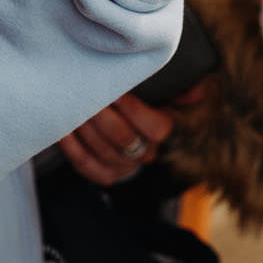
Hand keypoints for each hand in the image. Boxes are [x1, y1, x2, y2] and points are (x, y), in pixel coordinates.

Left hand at [58, 92, 173, 185]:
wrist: (128, 124)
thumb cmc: (146, 97)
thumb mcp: (166, 89)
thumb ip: (182, 87)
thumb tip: (198, 92)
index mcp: (163, 131)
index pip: (157, 128)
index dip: (135, 111)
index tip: (117, 91)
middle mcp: (146, 153)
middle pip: (124, 140)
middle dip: (103, 117)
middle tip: (85, 95)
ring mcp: (125, 167)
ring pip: (103, 151)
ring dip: (85, 128)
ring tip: (72, 106)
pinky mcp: (105, 175)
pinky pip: (86, 165)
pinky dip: (72, 148)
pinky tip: (63, 130)